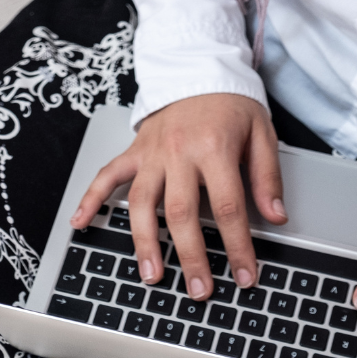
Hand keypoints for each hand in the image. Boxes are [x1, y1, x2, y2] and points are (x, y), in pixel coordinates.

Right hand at [69, 94, 284, 297]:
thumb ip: (267, 176)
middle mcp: (179, 152)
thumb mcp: (262, 133)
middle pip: (182, 213)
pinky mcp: (135, 150)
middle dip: (191, 256)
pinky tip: (80, 224)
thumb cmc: (233, 103)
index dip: (237, 246)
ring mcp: (152, 153)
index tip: (245, 275)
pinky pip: (107, 175)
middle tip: (200, 290)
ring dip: (145, 243)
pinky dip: (91, 199)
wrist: (200, 68)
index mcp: (215, 148)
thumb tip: (276, 216)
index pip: (228, 207)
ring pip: (142, 204)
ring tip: (152, 276)